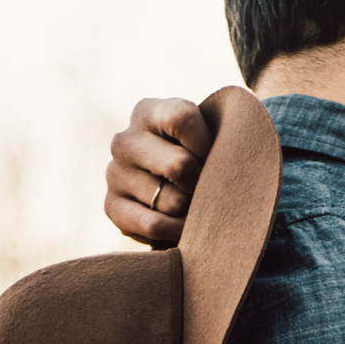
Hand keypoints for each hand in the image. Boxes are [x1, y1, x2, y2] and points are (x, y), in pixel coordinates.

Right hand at [104, 97, 209, 247]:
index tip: (212, 157)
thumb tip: (232, 159)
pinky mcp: (112, 207)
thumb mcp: (205, 137)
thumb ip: (216, 138)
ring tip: (193, 207)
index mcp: (147, 112)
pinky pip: (154, 226)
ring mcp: (114, 174)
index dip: (205, 144)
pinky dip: (176, 232)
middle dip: (200, 183)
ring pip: (170, 201)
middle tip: (203, 188)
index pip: (182, 118)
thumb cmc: (198, 160)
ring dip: (190, 211)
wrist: (171, 195)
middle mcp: (124, 141)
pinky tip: (182, 228)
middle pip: (179, 165)